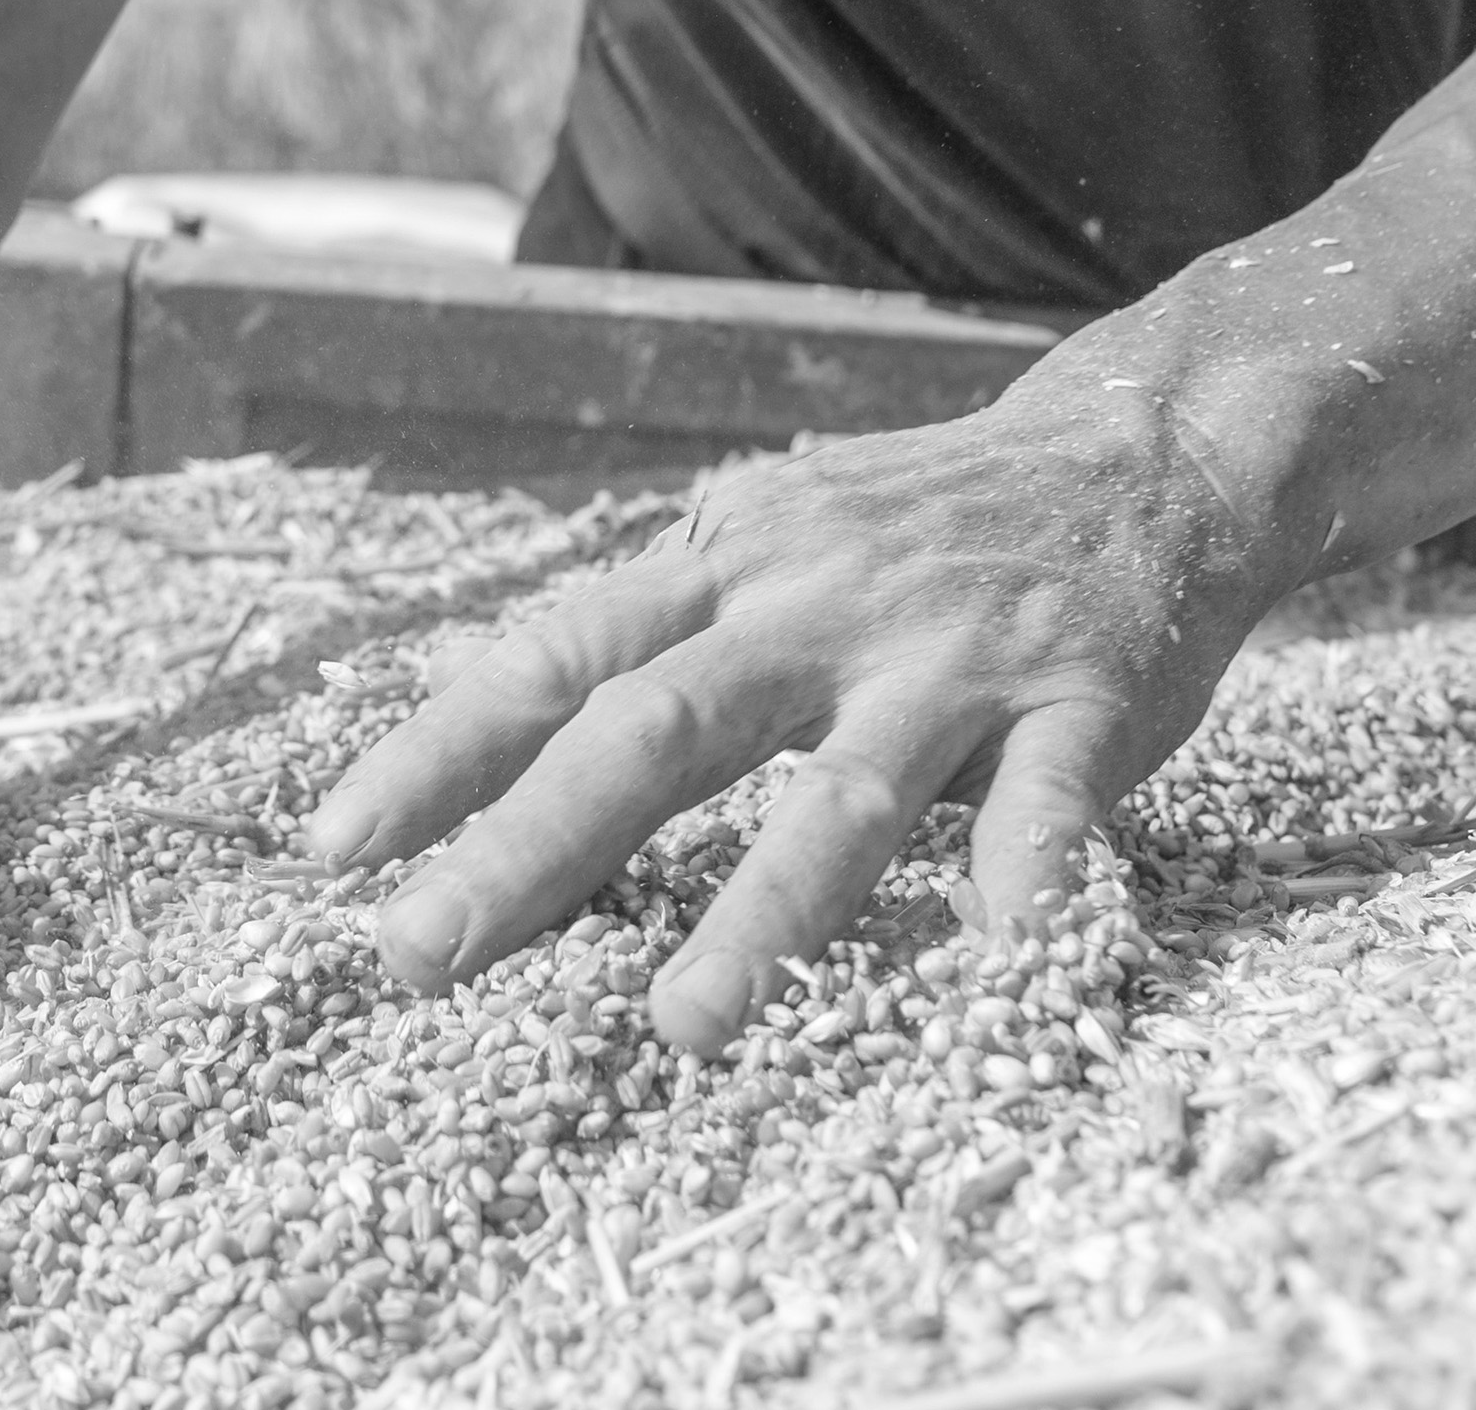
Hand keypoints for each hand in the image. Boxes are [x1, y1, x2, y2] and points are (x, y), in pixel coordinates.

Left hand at [299, 381, 1278, 1052]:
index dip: (439, 752)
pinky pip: (1049, 808)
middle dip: (528, 848)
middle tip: (419, 957)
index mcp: (727, 567)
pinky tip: (998, 963)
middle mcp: (819, 604)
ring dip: (759, 908)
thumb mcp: (771, 546)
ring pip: (843, 790)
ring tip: (683, 1025)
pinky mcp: (1085, 702)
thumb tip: (496, 763)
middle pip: (652, 726)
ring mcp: (951, 658)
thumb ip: (662, 641)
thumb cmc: (921, 530)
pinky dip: (1021, 884)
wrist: (1144, 451)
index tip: (332, 852)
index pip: (554, 656)